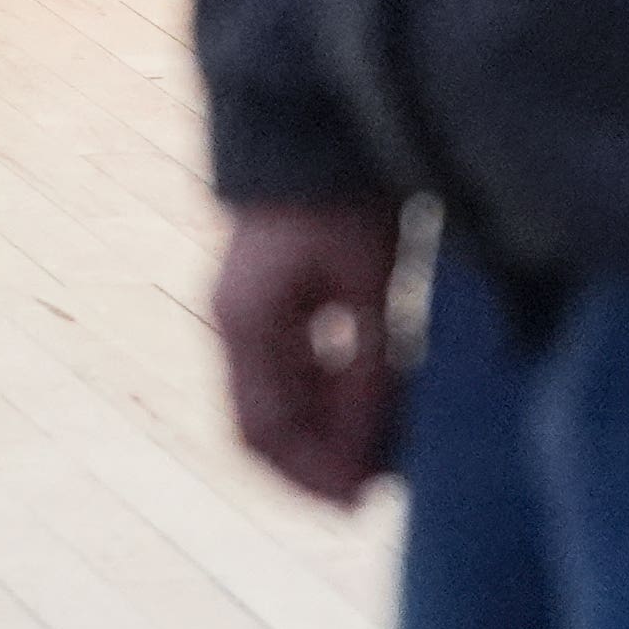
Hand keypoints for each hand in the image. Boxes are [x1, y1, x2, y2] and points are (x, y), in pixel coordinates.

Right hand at [211, 197, 405, 504]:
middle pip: (265, 424)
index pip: (261, 430)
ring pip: (281, 401)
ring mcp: (249, 313)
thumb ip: (367, 372)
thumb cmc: (346, 198)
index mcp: (245, 321)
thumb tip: (372, 457)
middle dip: (320, 464)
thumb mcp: (368, 288)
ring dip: (329, 433)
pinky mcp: (273, 302)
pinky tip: (380, 406)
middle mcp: (235, 323)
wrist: (320, 123)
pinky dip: (332, 398)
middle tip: (383, 489)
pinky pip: (294, 371)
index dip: (308, 476)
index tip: (361, 504)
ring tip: (393, 451)